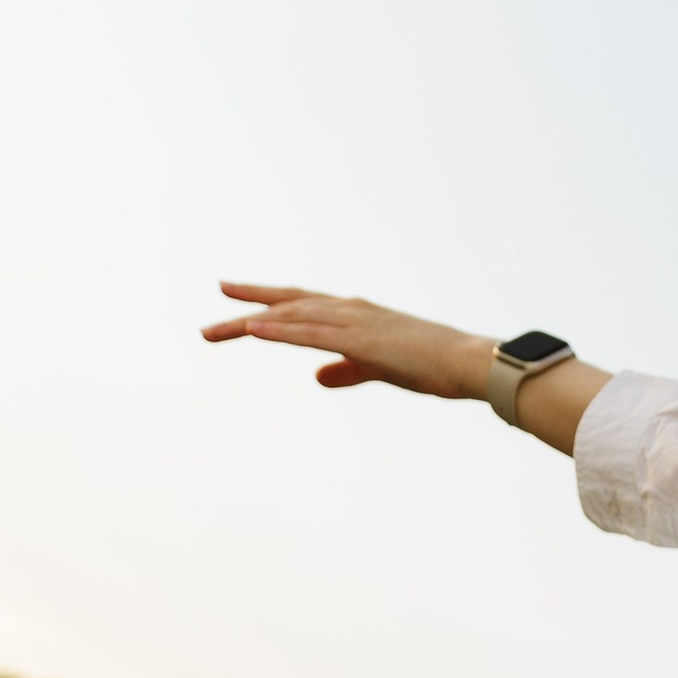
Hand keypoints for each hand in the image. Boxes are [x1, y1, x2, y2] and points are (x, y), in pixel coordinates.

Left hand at [201, 284, 492, 395]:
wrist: (467, 363)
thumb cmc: (434, 365)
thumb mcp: (381, 368)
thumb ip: (346, 371)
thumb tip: (316, 377)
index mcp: (355, 315)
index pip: (301, 305)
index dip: (267, 302)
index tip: (234, 300)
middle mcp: (348, 310)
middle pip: (287, 305)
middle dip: (246, 308)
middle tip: (210, 320)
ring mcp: (353, 322)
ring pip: (291, 317)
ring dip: (250, 322)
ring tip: (214, 330)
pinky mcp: (360, 340)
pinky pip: (310, 333)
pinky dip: (279, 329)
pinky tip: (253, 329)